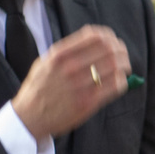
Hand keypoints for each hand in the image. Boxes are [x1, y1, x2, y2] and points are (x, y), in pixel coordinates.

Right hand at [11, 25, 132, 139]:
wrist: (29, 118)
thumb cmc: (38, 89)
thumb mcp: (45, 62)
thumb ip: (66, 50)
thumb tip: (93, 37)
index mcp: (59, 54)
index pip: (95, 36)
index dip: (109, 36)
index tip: (112, 41)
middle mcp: (70, 67)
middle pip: (109, 49)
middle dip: (120, 50)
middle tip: (123, 54)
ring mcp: (80, 85)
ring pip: (115, 66)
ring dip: (124, 65)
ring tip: (125, 67)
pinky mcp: (88, 102)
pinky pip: (115, 86)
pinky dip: (122, 81)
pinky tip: (119, 81)